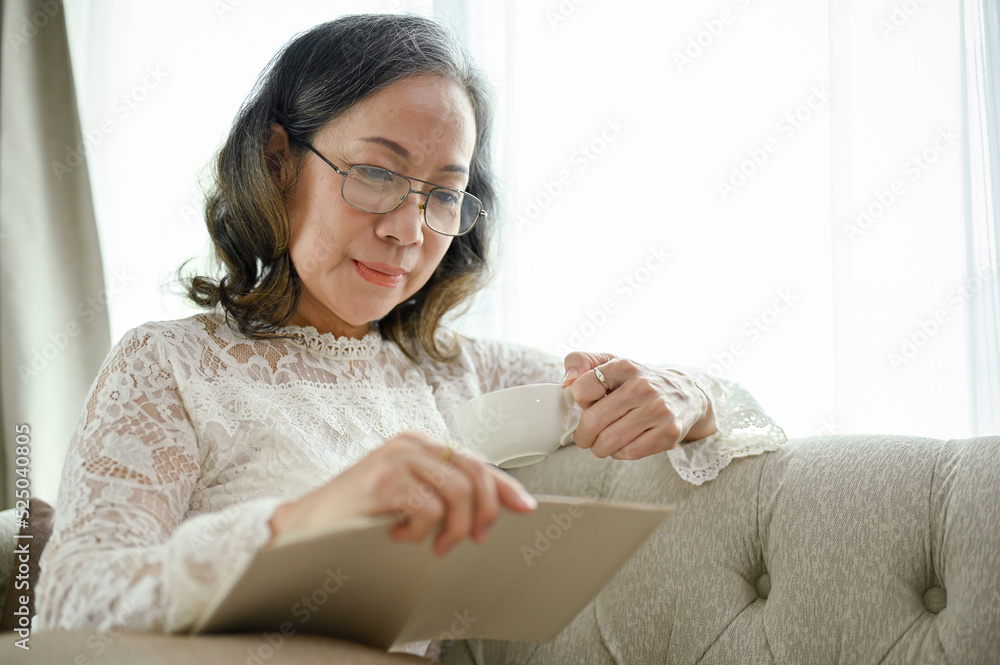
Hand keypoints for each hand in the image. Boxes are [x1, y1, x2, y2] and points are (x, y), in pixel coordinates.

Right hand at [268, 432, 536, 555]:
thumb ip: (447, 494)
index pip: (475, 460)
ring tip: (434, 544)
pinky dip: (421, 531)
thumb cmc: (360, 515)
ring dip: (454, 528)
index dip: (504, 486)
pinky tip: (400, 535)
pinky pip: (430, 508)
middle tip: (474, 539)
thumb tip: (501, 505)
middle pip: (475, 473)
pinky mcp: (385, 479)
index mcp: (419, 443)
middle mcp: (411, 443)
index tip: (526, 507)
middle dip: (484, 512)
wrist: (306, 526)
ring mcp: (397, 458)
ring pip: (458, 493)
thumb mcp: (410, 497)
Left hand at [562, 352, 716, 459]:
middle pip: (593, 420)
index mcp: (624, 366)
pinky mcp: (669, 433)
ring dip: (599, 447)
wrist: (686, 395)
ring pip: (609, 441)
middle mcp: (643, 386)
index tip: (587, 404)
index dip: (579, 401)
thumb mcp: (611, 363)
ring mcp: (658, 410)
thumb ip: (580, 362)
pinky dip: (620, 453)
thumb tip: (568, 380)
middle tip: (584, 438)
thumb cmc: (638, 382)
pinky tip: (624, 444)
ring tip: (603, 442)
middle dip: (583, 435)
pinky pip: (629, 452)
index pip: (582, 389)